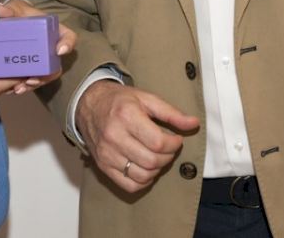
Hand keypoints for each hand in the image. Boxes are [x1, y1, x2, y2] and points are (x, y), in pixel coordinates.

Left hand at [0, 0, 76, 93]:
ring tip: (19, 88)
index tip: (59, 50)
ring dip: (33, 84)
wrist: (8, 22)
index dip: (67, 44)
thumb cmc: (17, 13)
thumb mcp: (14, 8)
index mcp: (52, 30)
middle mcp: (49, 48)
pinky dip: (23, 87)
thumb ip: (7, 8)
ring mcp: (40, 61)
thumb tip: (0, 10)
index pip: (68, 37)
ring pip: (44, 77)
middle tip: (32, 79)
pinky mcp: (29, 69)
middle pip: (55, 65)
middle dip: (46, 75)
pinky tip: (12, 89)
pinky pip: (30, 82)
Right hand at [76, 80, 199, 193]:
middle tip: (168, 148)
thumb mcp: (146, 99)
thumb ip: (171, 113)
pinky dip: (143, 181)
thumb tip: (193, 123)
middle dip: (168, 157)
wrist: (89, 104)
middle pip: (152, 161)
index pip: (158, 143)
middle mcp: (114, 136)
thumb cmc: (119, 101)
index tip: (176, 139)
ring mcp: (107, 154)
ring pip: (142, 176)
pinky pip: (129, 185)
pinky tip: (146, 167)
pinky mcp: (103, 166)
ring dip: (157, 169)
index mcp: (126, 116)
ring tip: (157, 156)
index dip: (174, 145)